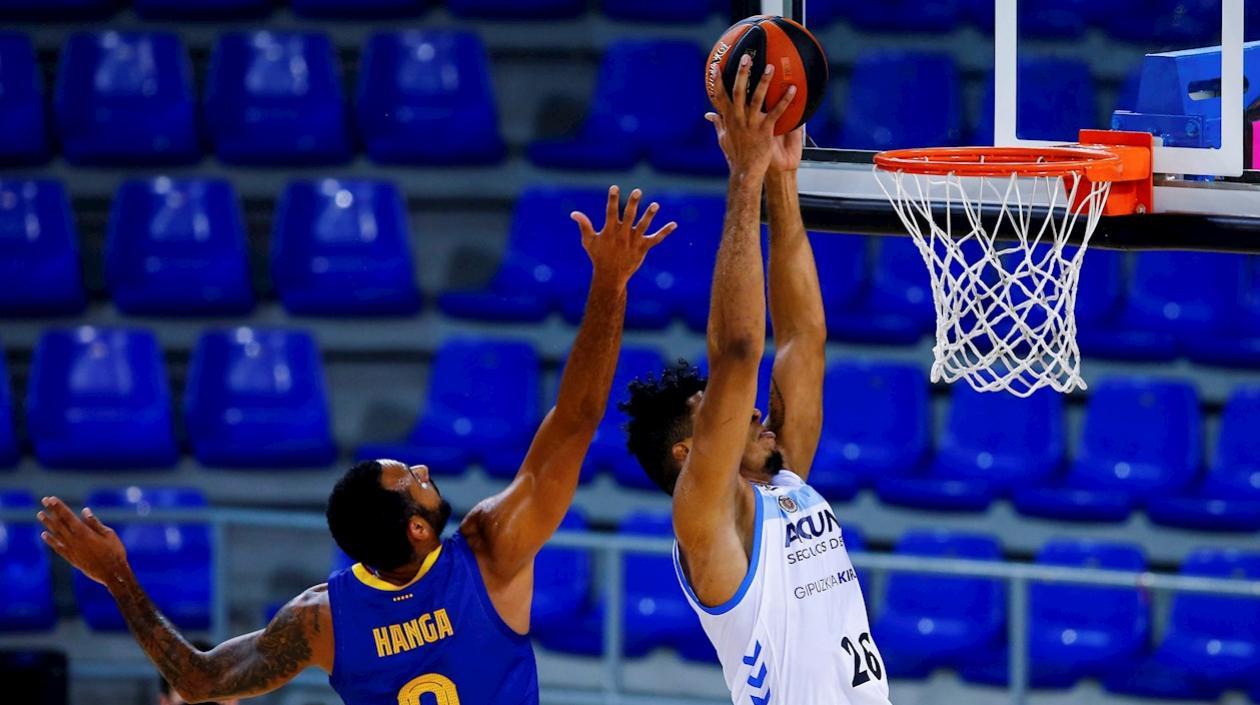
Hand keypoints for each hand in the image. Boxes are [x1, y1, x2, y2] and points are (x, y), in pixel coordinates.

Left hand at [37, 496, 129, 587]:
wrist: (112, 574)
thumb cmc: (115, 552)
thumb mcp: (109, 534)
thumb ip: (94, 523)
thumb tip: (84, 511)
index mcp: (84, 532)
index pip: (68, 516)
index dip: (59, 507)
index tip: (51, 499)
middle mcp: (74, 540)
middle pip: (59, 523)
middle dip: (51, 511)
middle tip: (43, 501)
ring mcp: (71, 550)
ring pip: (56, 534)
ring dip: (47, 524)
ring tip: (40, 514)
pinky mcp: (71, 558)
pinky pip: (57, 548)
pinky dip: (50, 541)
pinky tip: (44, 535)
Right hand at [571, 186, 676, 285]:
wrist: (610, 276)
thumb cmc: (598, 257)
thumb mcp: (588, 241)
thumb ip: (584, 225)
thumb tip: (573, 213)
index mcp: (609, 232)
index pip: (610, 212)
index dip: (612, 200)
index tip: (614, 187)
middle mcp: (622, 235)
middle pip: (629, 217)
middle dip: (633, 204)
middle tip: (637, 191)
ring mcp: (634, 242)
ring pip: (643, 226)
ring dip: (649, 215)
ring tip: (656, 205)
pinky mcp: (643, 248)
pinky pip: (656, 239)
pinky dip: (665, 232)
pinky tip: (674, 224)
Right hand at [706, 54, 797, 178]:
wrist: (745, 172)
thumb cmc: (735, 156)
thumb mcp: (723, 139)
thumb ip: (718, 124)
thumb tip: (709, 115)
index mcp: (728, 119)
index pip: (719, 96)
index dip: (716, 81)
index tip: (715, 67)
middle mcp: (738, 118)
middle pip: (738, 91)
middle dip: (741, 73)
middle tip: (746, 57)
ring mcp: (751, 124)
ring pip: (757, 98)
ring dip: (764, 81)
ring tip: (770, 67)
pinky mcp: (765, 131)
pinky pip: (777, 113)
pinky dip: (785, 100)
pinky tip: (793, 89)